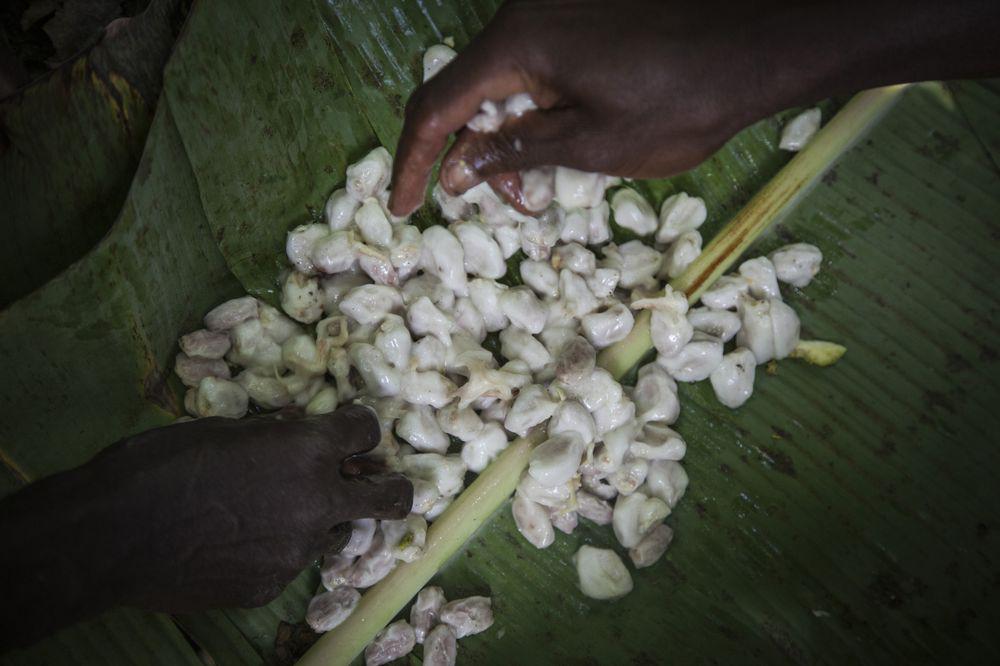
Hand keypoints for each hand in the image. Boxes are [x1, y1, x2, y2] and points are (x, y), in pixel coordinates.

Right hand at [0, 405, 410, 648]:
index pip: (367, 431)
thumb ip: (275, 435)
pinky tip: (236, 545)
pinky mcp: (273, 585)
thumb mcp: (225, 430)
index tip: (351, 431)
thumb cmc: (161, 464)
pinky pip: (291, 562)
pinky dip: (277, 549)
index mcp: (307, 450)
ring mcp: (299, 550)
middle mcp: (318, 502)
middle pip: (391, 497)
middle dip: (392, 487)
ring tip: (276, 515)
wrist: (115, 533)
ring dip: (321, 520)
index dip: (359, 427)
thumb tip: (296, 431)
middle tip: (379, 483)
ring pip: (337, 533)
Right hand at [389, 0, 775, 214]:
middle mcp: (525, 14)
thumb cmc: (682, 103)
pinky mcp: (578, 16)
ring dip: (506, 137)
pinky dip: (533, 111)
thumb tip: (455, 168)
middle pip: (465, 91)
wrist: (758, 47)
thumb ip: (513, 153)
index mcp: (518, 41)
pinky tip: (558, 143)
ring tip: (541, 187)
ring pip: (500, 82)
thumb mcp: (590, 145)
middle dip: (471, 154)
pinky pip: (532, 67)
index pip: (437, 105)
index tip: (403, 205)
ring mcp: (553, 9)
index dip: (415, 160)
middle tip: (510, 206)